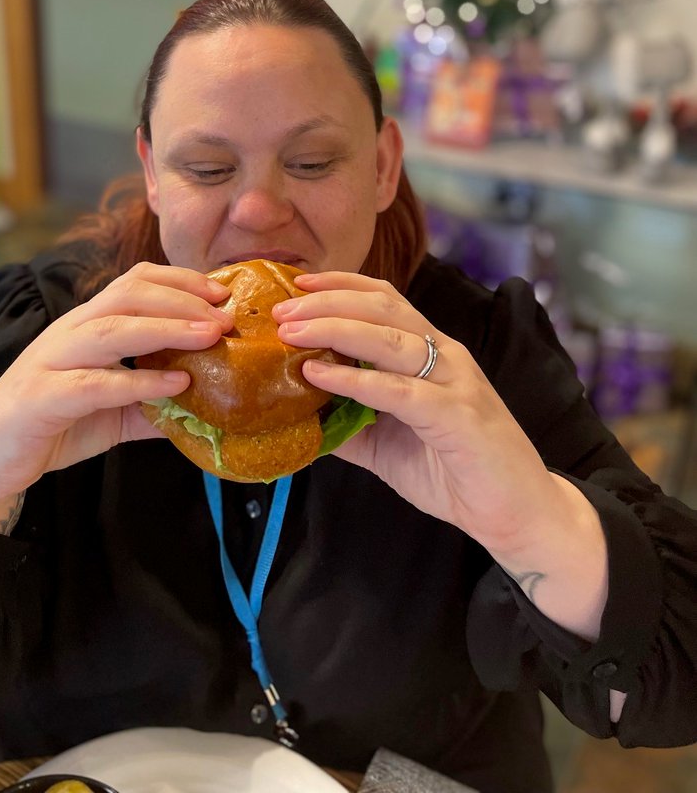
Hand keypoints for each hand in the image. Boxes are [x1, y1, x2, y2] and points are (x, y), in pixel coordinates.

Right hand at [0, 263, 232, 529]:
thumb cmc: (51, 426)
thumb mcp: (114, 412)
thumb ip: (154, 403)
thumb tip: (207, 406)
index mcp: (86, 325)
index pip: (134, 281)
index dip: (180, 279)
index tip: (222, 292)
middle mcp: (69, 332)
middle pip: (128, 294)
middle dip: (182, 299)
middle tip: (225, 315)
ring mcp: (52, 361)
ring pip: (112, 329)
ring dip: (167, 328)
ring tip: (210, 336)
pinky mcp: (42, 397)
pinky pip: (95, 383)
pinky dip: (139, 381)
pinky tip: (174, 383)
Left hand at [272, 270, 561, 556]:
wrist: (517, 515)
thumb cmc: (456, 473)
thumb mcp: (387, 444)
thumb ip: (348, 424)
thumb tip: (295, 415)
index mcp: (433, 352)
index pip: (385, 299)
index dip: (341, 285)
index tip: (296, 284)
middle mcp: (445, 356)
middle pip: (382, 307)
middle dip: (326, 302)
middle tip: (281, 310)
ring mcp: (454, 382)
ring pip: (390, 337)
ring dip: (333, 328)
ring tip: (290, 332)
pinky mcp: (456, 415)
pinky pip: (398, 389)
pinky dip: (354, 377)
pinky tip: (319, 374)